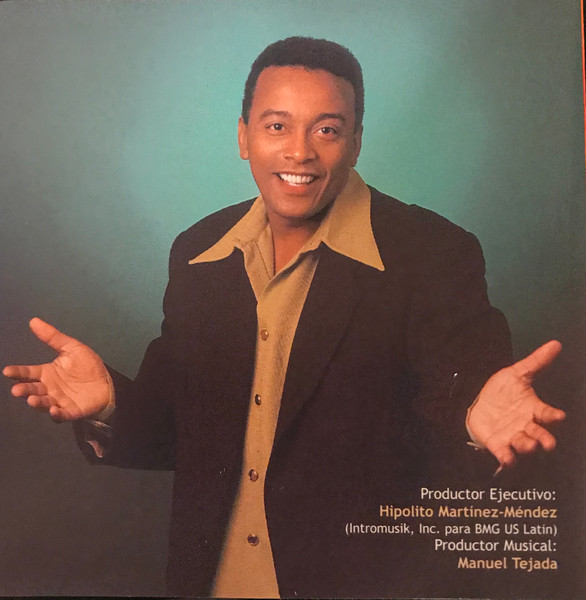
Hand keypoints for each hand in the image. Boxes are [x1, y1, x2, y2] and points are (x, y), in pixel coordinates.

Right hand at [3, 318, 111, 421]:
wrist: (106, 382)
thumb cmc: (87, 366)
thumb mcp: (72, 348)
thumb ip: (53, 337)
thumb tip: (33, 320)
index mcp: (47, 373)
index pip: (29, 373)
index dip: (18, 373)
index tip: (7, 371)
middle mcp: (49, 388)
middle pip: (33, 389)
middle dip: (24, 390)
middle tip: (17, 390)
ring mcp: (59, 401)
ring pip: (44, 403)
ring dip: (37, 402)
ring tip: (31, 400)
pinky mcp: (72, 411)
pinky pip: (62, 415)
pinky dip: (57, 414)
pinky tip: (54, 410)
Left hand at [467, 340, 565, 468]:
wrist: (479, 404)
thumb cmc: (503, 391)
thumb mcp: (517, 373)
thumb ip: (536, 361)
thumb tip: (555, 343)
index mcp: (532, 409)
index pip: (547, 413)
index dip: (553, 415)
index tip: (560, 416)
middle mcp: (526, 425)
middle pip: (539, 435)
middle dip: (544, 439)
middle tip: (548, 443)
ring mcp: (512, 436)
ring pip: (524, 445)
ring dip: (527, 446)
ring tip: (527, 444)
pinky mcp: (498, 444)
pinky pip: (505, 454)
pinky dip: (507, 458)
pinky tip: (507, 459)